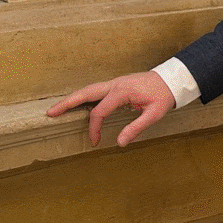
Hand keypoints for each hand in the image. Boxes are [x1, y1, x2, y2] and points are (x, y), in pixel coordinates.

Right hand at [46, 71, 174, 146]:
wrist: (172, 79)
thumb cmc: (164, 95)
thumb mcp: (154, 113)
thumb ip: (136, 128)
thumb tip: (119, 143)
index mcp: (122, 91)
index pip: (99, 111)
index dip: (94, 128)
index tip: (94, 142)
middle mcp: (115, 84)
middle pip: (85, 93)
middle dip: (67, 103)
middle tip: (50, 112)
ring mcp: (115, 83)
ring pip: (88, 90)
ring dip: (73, 98)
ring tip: (57, 108)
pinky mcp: (117, 85)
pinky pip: (95, 90)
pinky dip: (83, 96)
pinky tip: (77, 104)